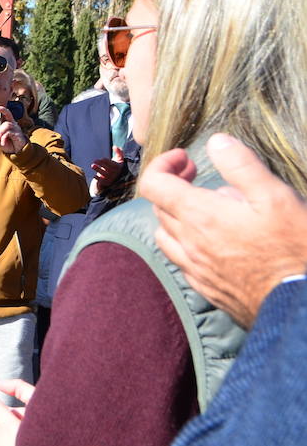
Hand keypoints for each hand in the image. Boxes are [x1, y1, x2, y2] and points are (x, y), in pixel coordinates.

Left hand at [0, 106, 26, 154]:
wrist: (18, 150)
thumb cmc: (8, 143)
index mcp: (5, 123)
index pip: (2, 113)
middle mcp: (11, 123)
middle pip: (8, 113)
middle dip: (2, 110)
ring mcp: (15, 128)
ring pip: (7, 124)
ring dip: (0, 131)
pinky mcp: (18, 134)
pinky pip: (10, 133)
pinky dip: (4, 137)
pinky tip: (2, 142)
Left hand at [90, 146, 125, 192]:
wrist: (115, 179)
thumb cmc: (116, 167)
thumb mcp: (120, 159)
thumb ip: (119, 152)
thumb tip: (115, 146)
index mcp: (118, 167)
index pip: (110, 163)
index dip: (104, 160)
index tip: (101, 159)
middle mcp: (114, 173)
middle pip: (106, 167)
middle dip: (100, 163)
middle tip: (95, 161)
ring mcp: (110, 178)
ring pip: (103, 173)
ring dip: (97, 169)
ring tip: (93, 166)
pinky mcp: (106, 183)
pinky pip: (100, 180)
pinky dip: (97, 177)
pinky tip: (95, 175)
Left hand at [146, 133, 306, 326]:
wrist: (300, 303)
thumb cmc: (292, 249)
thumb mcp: (275, 197)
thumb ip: (241, 166)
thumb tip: (216, 142)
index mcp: (199, 216)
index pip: (153, 183)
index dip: (162, 163)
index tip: (185, 158)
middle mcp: (187, 243)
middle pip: (158, 207)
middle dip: (172, 185)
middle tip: (196, 176)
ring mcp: (194, 268)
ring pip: (164, 234)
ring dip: (175, 215)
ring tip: (203, 207)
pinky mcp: (205, 287)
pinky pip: (180, 259)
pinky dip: (185, 242)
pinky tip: (211, 240)